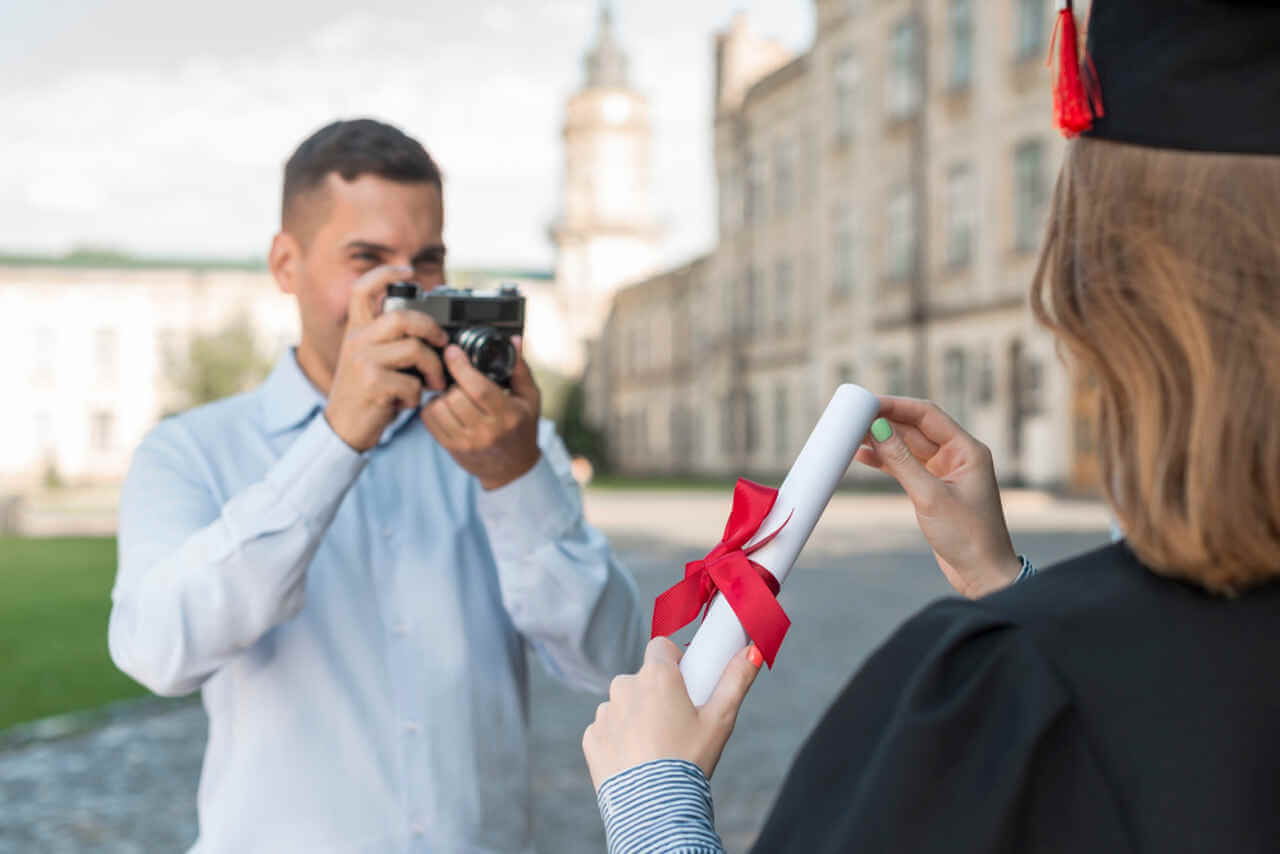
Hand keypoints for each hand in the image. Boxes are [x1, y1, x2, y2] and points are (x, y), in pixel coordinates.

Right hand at [324, 265, 448, 451]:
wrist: (343, 428)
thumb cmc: (366, 393)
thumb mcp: (370, 359)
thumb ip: (390, 341)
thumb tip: (431, 330)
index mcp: (357, 330)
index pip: (363, 290)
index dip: (385, 273)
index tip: (408, 271)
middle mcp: (356, 340)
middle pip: (403, 317)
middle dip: (432, 329)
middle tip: (443, 344)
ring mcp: (362, 361)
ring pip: (414, 349)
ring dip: (433, 368)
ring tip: (434, 382)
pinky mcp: (372, 384)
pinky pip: (412, 382)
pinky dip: (418, 395)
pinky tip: (408, 401)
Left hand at [420, 336, 540, 489]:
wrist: (512, 469)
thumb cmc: (522, 429)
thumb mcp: (530, 399)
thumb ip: (520, 369)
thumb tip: (514, 341)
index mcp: (507, 415)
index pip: (478, 388)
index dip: (461, 366)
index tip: (452, 351)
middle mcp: (486, 431)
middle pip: (455, 396)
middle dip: (453, 381)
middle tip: (459, 378)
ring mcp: (466, 441)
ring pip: (439, 407)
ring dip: (442, 394)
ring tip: (453, 393)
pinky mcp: (451, 447)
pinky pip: (429, 420)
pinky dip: (432, 407)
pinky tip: (445, 405)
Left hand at [582, 637, 761, 791]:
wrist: (656, 810)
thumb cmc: (690, 761)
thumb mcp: (721, 719)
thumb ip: (736, 680)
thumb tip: (753, 651)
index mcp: (656, 675)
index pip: (661, 647)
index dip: (675, 662)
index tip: (685, 683)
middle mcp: (624, 686)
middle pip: (643, 678)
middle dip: (657, 694)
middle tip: (677, 724)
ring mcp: (605, 713)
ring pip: (624, 704)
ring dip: (637, 716)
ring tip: (657, 748)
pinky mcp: (591, 738)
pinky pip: (608, 729)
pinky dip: (620, 739)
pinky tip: (638, 760)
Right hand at [856, 396, 1020, 597]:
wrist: (983, 574)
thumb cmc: (968, 536)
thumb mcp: (930, 496)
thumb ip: (902, 462)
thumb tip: (877, 429)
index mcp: (967, 450)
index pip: (928, 415)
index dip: (897, 406)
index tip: (868, 403)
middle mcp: (958, 456)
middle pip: (916, 428)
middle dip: (885, 421)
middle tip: (853, 418)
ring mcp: (945, 472)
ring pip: (908, 447)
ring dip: (883, 441)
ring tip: (852, 436)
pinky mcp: (934, 489)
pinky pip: (907, 466)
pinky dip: (886, 461)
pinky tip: (864, 457)